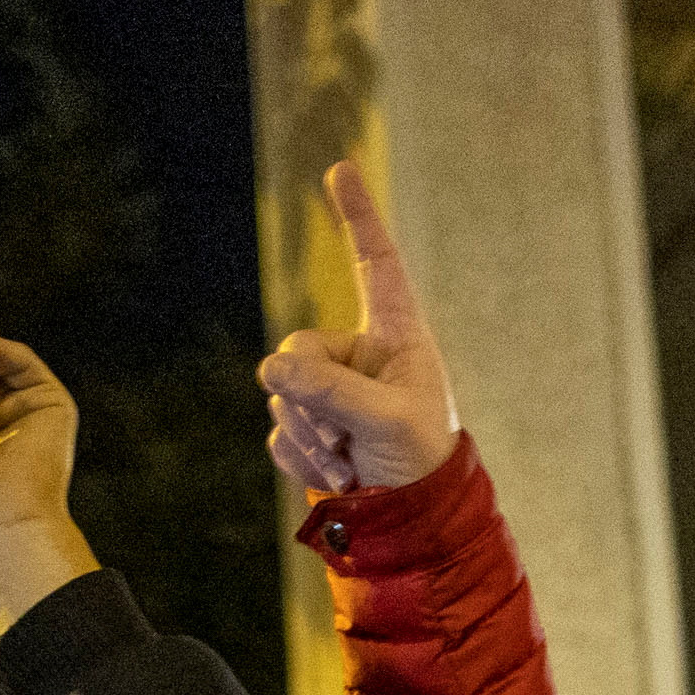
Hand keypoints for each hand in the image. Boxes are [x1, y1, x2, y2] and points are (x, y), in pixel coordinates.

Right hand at [256, 158, 457, 498]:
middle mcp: (359, 355)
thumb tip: (272, 369)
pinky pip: (278, 431)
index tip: (340, 169)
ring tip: (350, 461)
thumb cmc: (421, 462)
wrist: (412, 525)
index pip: (376, 262)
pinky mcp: (310, 429)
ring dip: (310, 435)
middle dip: (310, 396)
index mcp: (397, 335)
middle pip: (298, 347)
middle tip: (342, 436)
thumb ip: (333, 389)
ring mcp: (330, 392)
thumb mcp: (387, 420)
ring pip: (282, 392)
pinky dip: (300, 457)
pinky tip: (334, 474)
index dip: (358, 216)